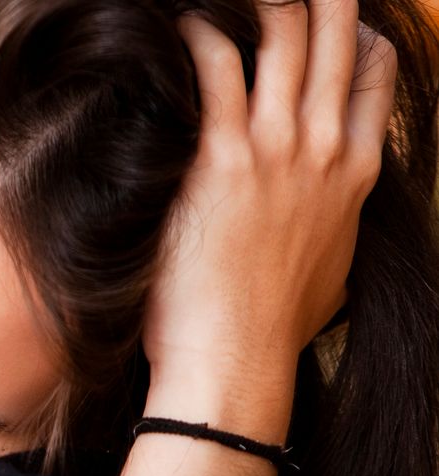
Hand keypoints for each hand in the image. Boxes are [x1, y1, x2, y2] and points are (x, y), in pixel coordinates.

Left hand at [120, 0, 396, 475]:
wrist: (237, 360)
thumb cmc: (268, 327)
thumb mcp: (329, 265)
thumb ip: (333, 223)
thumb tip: (324, 218)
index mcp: (357, 171)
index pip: (374, 72)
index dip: (352, 31)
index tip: (327, 15)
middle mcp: (325, 149)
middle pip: (333, 36)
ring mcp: (277, 150)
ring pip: (284, 34)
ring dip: (257, 3)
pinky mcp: (223, 160)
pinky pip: (215, 67)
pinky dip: (200, 35)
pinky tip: (181, 26)